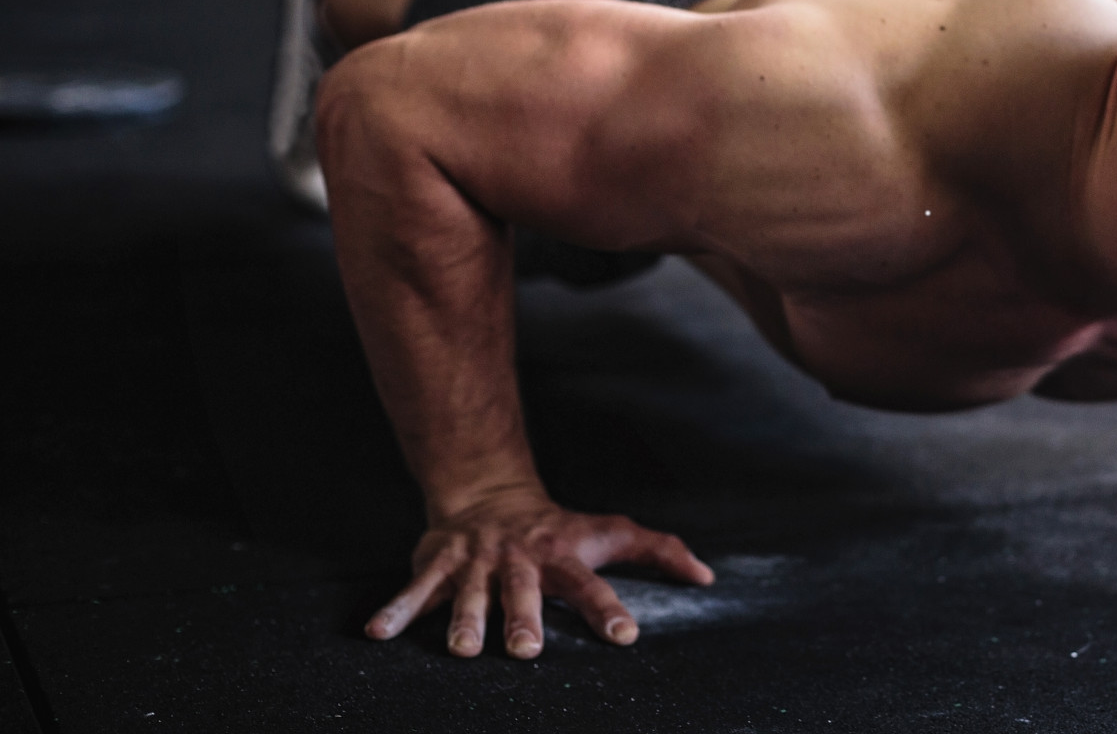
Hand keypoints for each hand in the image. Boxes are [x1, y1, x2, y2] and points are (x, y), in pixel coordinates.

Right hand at [363, 485, 714, 658]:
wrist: (491, 494)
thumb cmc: (559, 529)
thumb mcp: (610, 532)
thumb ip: (660, 551)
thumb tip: (708, 576)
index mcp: (562, 558)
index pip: (591, 585)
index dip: (609, 609)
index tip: (626, 636)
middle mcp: (520, 561)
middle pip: (524, 591)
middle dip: (525, 618)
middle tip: (528, 650)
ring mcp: (477, 561)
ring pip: (470, 593)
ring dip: (465, 621)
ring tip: (464, 652)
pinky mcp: (439, 562)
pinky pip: (417, 589)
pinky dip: (398, 610)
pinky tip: (378, 635)